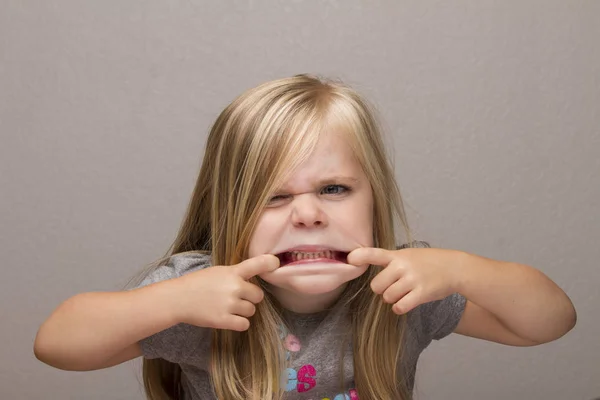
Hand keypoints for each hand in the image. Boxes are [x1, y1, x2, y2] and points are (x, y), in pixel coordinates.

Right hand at [171, 254, 278, 330]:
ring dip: (244, 311)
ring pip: (252, 311)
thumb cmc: (198, 283)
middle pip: (258, 295)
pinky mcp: (224, 320)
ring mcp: (229, 304)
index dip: (270, 262)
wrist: (178, 298)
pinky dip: (239, 323)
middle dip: (250, 298)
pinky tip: (230, 318)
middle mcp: (234, 287)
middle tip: (237, 298)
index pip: (257, 264)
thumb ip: (236, 274)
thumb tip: (253, 278)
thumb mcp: (218, 272)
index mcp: (232, 272)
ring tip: (229, 308)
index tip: (276, 263)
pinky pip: (244, 324)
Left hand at [347, 247, 461, 313]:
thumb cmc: (428, 262)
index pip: (373, 253)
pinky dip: (400, 308)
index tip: (350, 259)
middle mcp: (402, 266)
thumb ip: (390, 261)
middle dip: (382, 290)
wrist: (454, 268)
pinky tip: (406, 302)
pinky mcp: (421, 293)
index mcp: (397, 256)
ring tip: (404, 292)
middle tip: (393, 286)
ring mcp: (412, 279)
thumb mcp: (408, 255)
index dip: (359, 256)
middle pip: (376, 286)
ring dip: (393, 299)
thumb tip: (367, 269)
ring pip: (387, 297)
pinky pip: (399, 307)